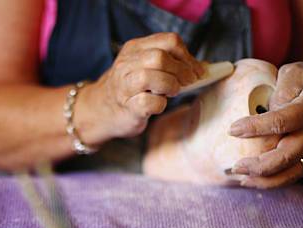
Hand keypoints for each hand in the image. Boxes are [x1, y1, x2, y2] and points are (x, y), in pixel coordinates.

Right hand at [80, 33, 203, 144]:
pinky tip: (158, 105)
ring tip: (172, 92)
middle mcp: (126, 64)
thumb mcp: (144, 67)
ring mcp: (124, 86)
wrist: (100, 110)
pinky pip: (149, 102)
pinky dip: (160, 104)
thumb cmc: (130, 89)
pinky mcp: (127, 107)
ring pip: (152, 77)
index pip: (168, 41)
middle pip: (160, 57)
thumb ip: (168, 63)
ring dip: (170, 85)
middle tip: (189, 82)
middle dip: (181, 70)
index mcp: (134, 49)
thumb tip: (202, 67)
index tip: (196, 69)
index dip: (187, 55)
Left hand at [229, 62, 302, 187]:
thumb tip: (268, 108)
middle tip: (235, 166)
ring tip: (240, 178)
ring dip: (264, 180)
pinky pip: (291, 175)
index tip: (232, 130)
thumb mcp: (295, 72)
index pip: (283, 121)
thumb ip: (282, 87)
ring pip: (291, 172)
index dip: (256, 127)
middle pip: (287, 155)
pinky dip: (271, 182)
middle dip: (259, 165)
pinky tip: (250, 180)